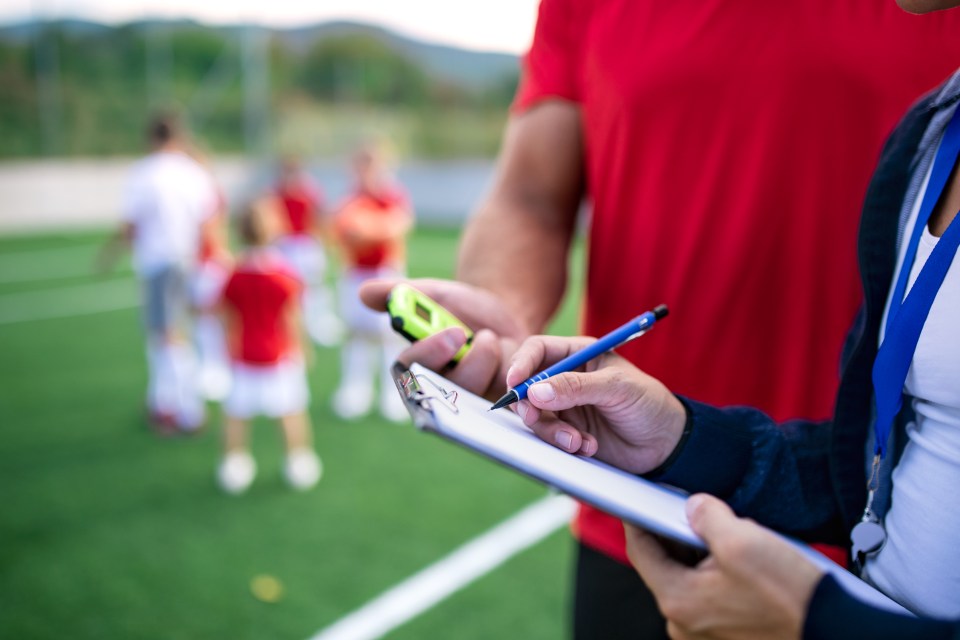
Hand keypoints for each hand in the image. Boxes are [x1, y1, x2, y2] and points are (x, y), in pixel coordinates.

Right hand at [360, 278, 527, 397]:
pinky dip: (508, 366)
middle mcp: (436, 389)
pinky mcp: (494, 404)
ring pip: (474, 389)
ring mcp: (467, 401)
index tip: (452, 332)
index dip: (429, 353)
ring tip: (490, 337)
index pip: (410, 370)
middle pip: (442, 391)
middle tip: (467, 335)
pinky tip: (506, 352)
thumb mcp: (432, 294)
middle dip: (461, 366)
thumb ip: (400, 294)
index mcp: (414, 366)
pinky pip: (503, 393)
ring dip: (484, 358)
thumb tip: (364, 293)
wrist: (500, 319)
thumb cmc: (459, 309)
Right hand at [508, 335, 686, 473]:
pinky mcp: (567, 432)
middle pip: (527, 386)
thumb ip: (576, 387)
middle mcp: (566, 379)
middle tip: (536, 419)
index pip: (537, 350)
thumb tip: (536, 392)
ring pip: (535, 416)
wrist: (666, 445)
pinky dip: (564, 445)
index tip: (515, 383)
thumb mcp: (616, 388)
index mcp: (579, 354)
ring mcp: (565, 407)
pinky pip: (549, 438)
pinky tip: (589, 447)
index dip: (522, 364)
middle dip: (529, 405)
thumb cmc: (648, 404)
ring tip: (577, 442)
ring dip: (551, 431)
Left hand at [625, 494, 823, 639]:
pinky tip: (744, 562)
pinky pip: (710, 595)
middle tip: (701, 514)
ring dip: (703, 554)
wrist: (833, 631)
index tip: (643, 499)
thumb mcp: (743, 540)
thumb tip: (693, 507)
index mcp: (678, 600)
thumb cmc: (790, 595)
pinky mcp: (727, 635)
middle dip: (679, 536)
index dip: (639, 520)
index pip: (641, 551)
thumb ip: (707, 516)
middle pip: (666, 565)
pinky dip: (718, 574)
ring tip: (732, 538)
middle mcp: (684, 624)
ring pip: (690, 579)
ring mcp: (705, 633)